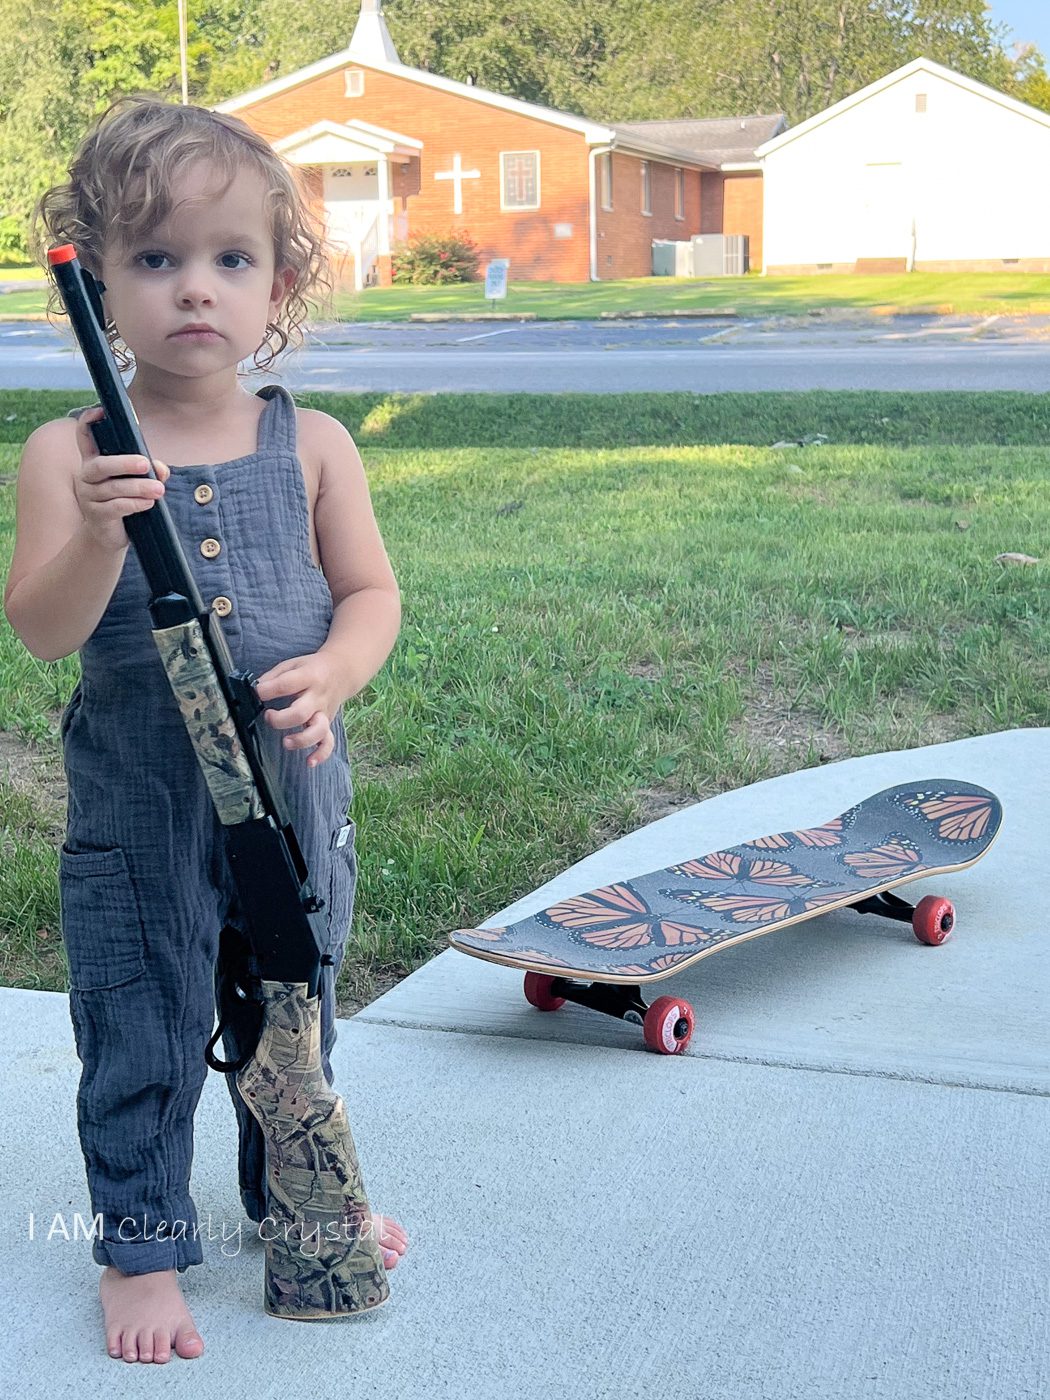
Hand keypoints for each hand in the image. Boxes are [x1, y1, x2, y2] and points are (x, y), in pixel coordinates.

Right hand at [74, 406, 169, 552]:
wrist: (109, 535)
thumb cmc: (124, 500)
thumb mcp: (136, 482)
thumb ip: (148, 472)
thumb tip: (161, 470)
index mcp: (93, 461)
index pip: (84, 437)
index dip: (88, 422)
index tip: (100, 411)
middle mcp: (86, 476)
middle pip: (101, 465)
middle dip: (125, 463)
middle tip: (146, 464)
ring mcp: (89, 496)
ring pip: (113, 488)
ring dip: (139, 487)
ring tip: (159, 490)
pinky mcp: (96, 516)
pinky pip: (116, 507)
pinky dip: (134, 504)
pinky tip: (148, 504)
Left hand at [255, 652, 339, 767]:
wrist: (342, 671)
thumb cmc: (312, 668)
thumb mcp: (292, 664)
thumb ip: (274, 676)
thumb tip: (256, 690)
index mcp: (308, 677)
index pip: (286, 684)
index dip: (266, 690)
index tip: (257, 692)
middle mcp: (318, 696)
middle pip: (300, 712)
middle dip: (281, 719)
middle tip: (269, 717)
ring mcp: (324, 712)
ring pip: (317, 730)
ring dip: (301, 740)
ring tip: (286, 742)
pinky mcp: (328, 723)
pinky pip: (328, 742)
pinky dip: (320, 754)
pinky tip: (309, 762)